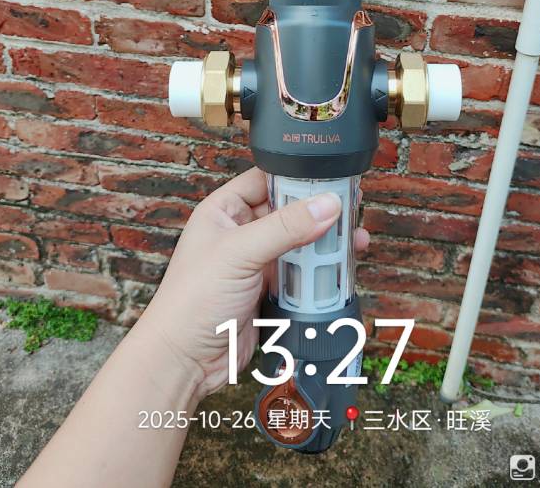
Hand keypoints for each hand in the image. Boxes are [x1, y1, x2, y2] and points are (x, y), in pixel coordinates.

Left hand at [139, 167, 368, 401]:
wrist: (184, 361)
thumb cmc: (191, 301)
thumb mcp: (239, 253)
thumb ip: (285, 227)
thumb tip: (326, 204)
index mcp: (224, 211)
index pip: (266, 179)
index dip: (297, 177)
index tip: (331, 177)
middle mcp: (240, 233)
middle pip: (289, 212)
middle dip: (319, 212)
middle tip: (351, 208)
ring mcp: (256, 262)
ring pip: (299, 244)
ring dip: (325, 243)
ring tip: (355, 239)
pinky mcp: (268, 290)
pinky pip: (300, 274)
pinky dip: (320, 272)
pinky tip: (340, 269)